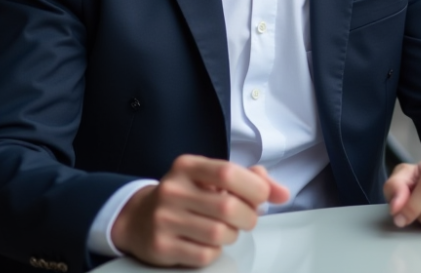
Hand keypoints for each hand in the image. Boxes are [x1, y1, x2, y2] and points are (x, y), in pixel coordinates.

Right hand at [111, 154, 289, 266]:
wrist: (138, 218)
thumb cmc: (187, 196)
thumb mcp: (211, 179)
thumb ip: (249, 179)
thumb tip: (282, 192)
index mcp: (187, 167)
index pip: (228, 173)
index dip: (254, 188)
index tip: (263, 197)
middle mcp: (172, 190)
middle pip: (228, 207)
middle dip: (249, 217)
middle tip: (247, 218)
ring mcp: (164, 219)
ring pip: (219, 234)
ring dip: (233, 235)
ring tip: (226, 230)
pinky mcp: (161, 246)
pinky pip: (205, 254)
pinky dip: (215, 251)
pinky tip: (207, 242)